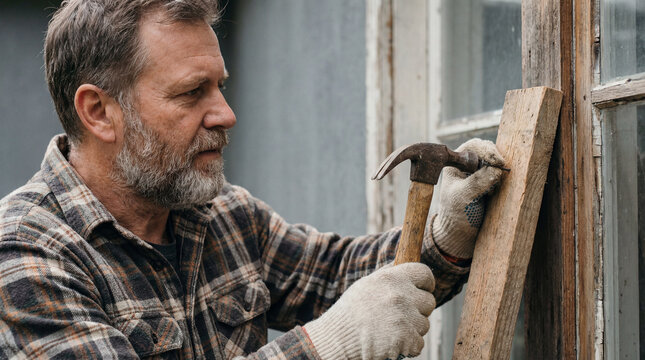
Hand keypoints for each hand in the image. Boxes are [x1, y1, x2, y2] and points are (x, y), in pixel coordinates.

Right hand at [304, 263, 435, 359]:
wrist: (336, 338)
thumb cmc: (350, 312)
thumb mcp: (367, 284)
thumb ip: (388, 275)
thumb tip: (404, 265)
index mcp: (390, 278)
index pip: (425, 273)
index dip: (426, 283)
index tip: (424, 290)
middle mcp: (400, 294)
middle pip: (429, 302)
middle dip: (418, 310)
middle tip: (400, 316)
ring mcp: (403, 317)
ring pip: (424, 324)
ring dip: (411, 329)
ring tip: (390, 330)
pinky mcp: (405, 339)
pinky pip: (418, 343)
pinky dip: (407, 347)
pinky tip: (391, 342)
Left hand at [432, 138, 504, 259]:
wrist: (461, 234)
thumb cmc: (455, 214)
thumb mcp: (463, 197)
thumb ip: (477, 182)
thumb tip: (496, 169)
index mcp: (455, 162)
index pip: (474, 146)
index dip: (488, 150)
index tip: (497, 162)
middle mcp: (468, 165)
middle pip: (488, 152)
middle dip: (496, 161)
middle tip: (503, 171)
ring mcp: (481, 174)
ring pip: (497, 165)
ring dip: (499, 174)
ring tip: (490, 192)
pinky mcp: (492, 184)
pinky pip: (503, 177)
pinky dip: (503, 183)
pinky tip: (493, 196)